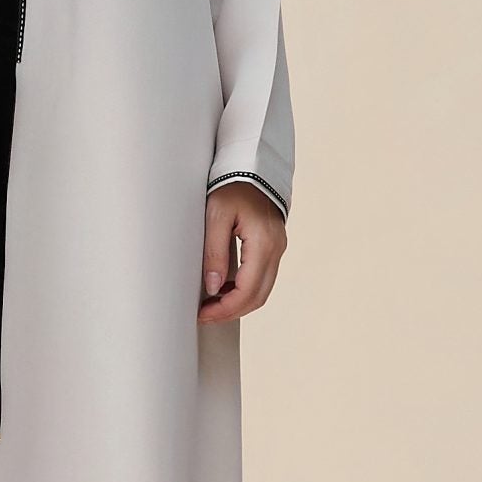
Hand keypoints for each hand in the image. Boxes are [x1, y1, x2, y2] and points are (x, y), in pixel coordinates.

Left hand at [198, 185, 286, 321]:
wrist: (251, 165)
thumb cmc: (232, 184)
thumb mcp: (215, 215)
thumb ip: (214, 252)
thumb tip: (214, 287)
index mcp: (263, 243)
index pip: (247, 291)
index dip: (225, 309)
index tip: (203, 314)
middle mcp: (276, 249)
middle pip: (258, 296)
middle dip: (231, 311)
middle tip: (206, 315)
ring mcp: (278, 248)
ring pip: (262, 290)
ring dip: (239, 303)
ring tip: (212, 305)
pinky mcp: (273, 246)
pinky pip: (263, 278)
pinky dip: (245, 290)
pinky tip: (225, 290)